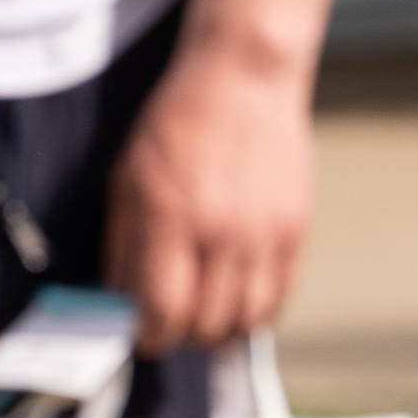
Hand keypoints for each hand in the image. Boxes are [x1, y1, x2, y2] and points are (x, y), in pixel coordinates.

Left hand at [105, 38, 314, 353]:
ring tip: (209, 325)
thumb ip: (123, 245)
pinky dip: (260, 313)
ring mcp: (264, 231)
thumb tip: (121, 299)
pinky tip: (242, 305)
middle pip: (207, 323)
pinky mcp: (296, 228)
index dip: (149, 336)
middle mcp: (222, 230)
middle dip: (183, 338)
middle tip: (172, 330)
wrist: (244, 79)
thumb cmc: (180, 121)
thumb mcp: (127, 178)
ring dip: (224, 334)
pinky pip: (282, 295)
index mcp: (171, 215)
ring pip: (248, 320)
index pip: (162, 308)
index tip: (143, 338)